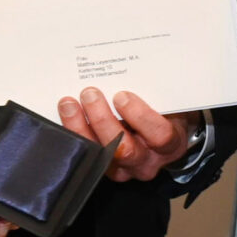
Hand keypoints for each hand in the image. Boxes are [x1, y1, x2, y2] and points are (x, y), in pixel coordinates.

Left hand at [58, 87, 194, 181]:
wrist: (161, 136)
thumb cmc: (165, 114)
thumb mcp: (169, 103)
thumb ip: (157, 93)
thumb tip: (133, 68)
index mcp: (171, 144)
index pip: (160, 136)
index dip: (141, 117)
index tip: (122, 96)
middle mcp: (147, 162)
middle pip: (126, 149)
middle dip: (103, 121)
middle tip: (90, 94)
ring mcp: (123, 169)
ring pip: (100, 155)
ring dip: (81, 128)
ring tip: (69, 103)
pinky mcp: (102, 168)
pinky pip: (86, 155)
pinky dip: (73, 134)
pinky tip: (65, 115)